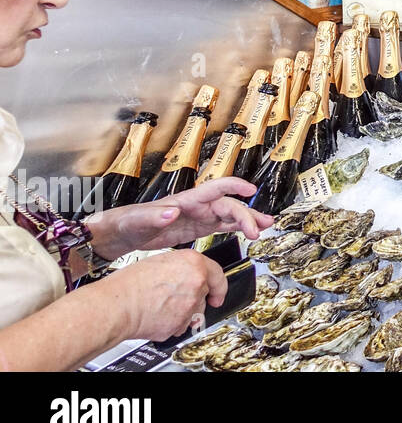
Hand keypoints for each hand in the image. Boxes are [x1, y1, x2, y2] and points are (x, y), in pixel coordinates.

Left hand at [86, 177, 274, 258]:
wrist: (115, 236)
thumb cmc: (123, 223)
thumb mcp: (136, 220)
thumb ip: (154, 216)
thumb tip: (173, 212)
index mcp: (185, 200)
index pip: (215, 188)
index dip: (234, 187)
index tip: (250, 191)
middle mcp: (195, 206)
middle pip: (228, 205)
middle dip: (246, 215)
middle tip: (259, 230)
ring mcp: (196, 217)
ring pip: (228, 215)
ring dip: (247, 220)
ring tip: (265, 226)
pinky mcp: (194, 229)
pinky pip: (220, 226)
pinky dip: (236, 228)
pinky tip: (248, 232)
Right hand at [93, 250, 226, 341]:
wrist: (116, 306)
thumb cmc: (129, 284)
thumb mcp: (160, 262)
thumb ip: (181, 268)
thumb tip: (185, 275)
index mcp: (193, 263)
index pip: (218, 274)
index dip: (219, 286)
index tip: (218, 294)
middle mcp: (196, 283)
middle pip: (204, 293)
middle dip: (193, 298)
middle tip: (173, 298)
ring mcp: (191, 305)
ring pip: (195, 311)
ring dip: (183, 311)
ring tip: (160, 306)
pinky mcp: (182, 323)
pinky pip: (183, 325)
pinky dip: (173, 324)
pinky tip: (158, 316)